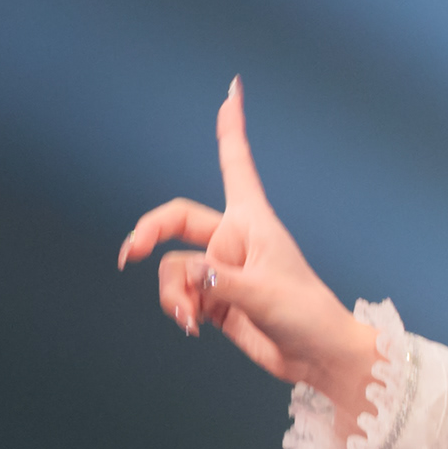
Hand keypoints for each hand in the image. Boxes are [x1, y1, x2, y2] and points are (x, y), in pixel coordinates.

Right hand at [116, 80, 380, 430]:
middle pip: (176, 220)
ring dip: (173, 293)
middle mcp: (233, 240)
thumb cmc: (307, 314)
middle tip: (130, 255)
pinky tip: (192, 326)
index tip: (232, 91)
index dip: (231, 128)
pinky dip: (179, 308)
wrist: (317, 358)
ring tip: (190, 318)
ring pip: (174, 269)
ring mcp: (222, 271)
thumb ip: (218, 280)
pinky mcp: (216, 299)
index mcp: (252, 221)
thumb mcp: (264, 293)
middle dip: (149, 235)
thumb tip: (181, 273)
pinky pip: (181, 294)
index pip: (236, 165)